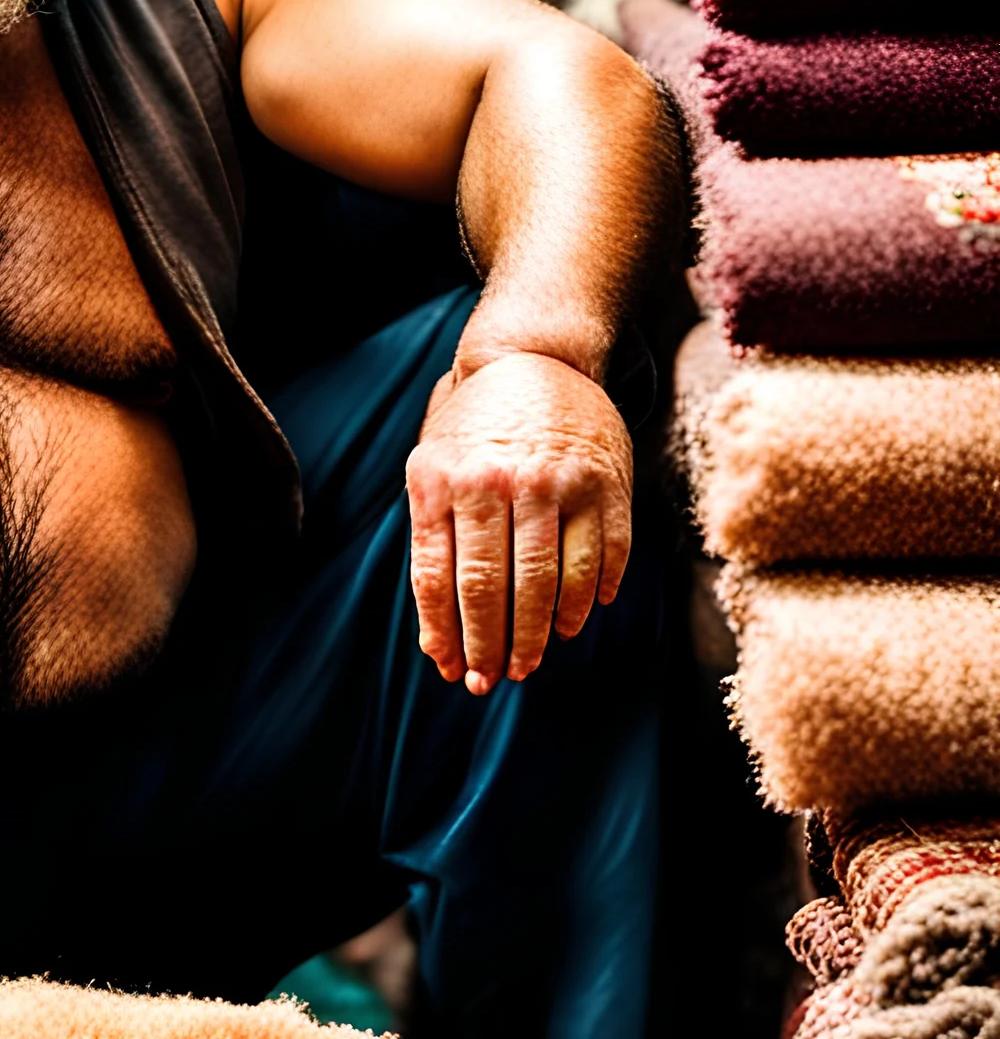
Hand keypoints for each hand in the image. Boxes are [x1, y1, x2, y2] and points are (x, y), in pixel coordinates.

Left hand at [405, 351, 632, 693]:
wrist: (536, 358)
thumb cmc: (474, 430)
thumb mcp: (432, 470)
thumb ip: (432, 546)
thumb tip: (439, 642)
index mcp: (445, 481)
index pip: (442, 580)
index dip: (448, 635)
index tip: (454, 671)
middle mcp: (499, 482)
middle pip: (495, 588)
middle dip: (494, 647)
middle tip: (495, 680)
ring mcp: (557, 482)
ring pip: (550, 581)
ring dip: (541, 634)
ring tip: (532, 660)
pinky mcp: (606, 483)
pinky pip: (604, 557)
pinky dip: (591, 598)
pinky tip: (576, 621)